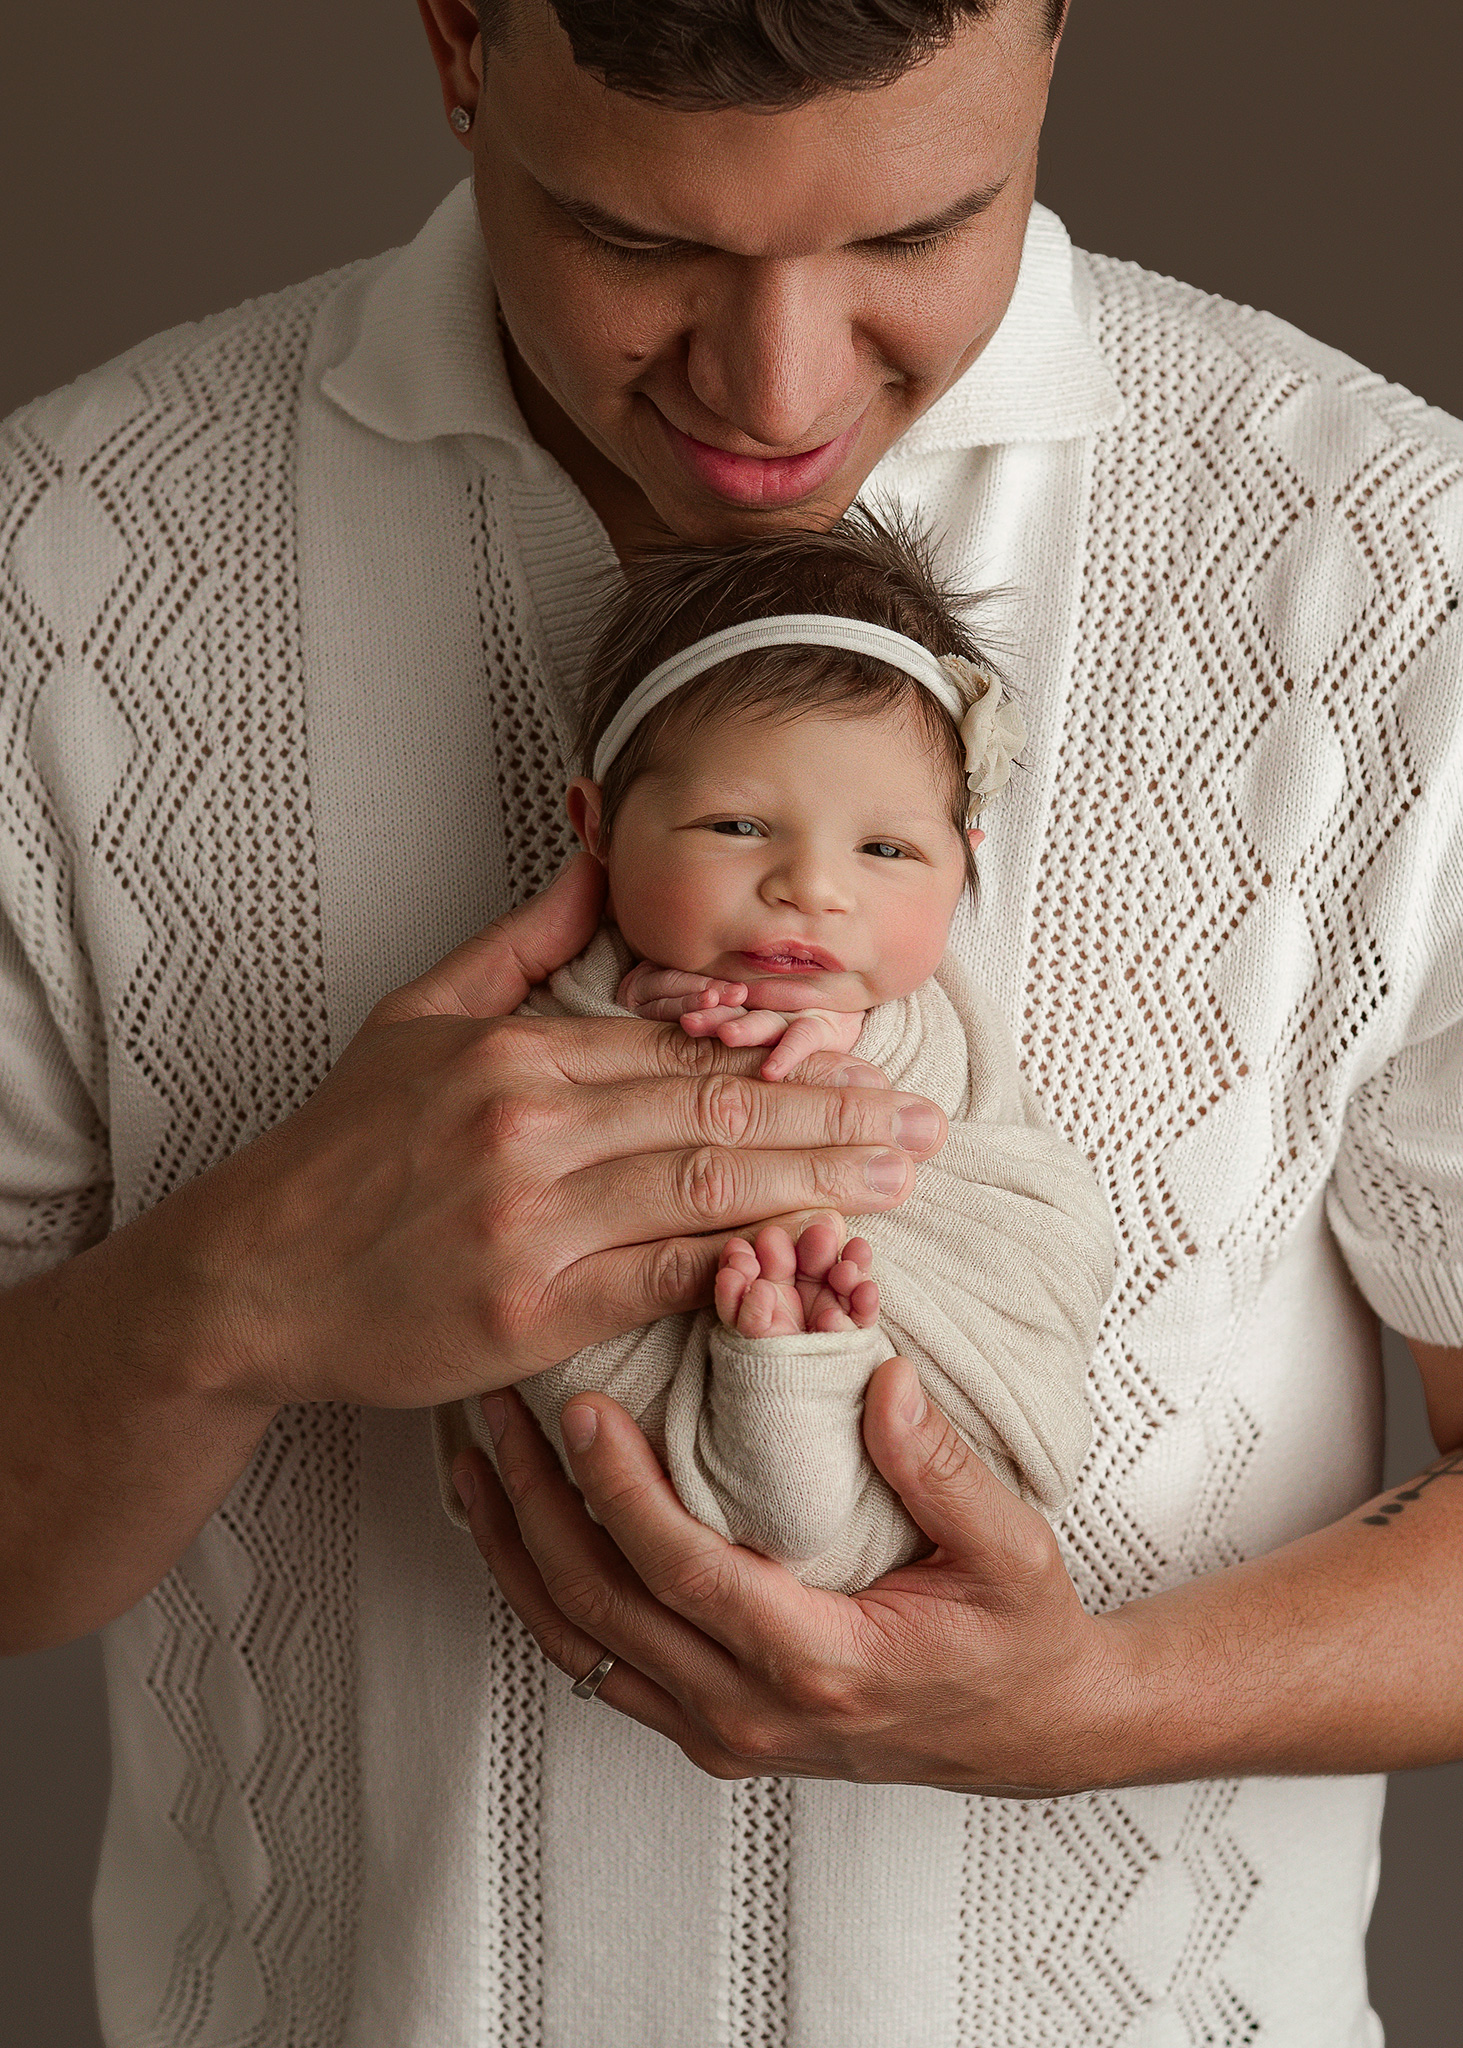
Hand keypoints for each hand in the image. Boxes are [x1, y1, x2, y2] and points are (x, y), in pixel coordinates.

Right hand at [192, 856, 945, 1407]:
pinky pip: (662, 1280)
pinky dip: (742, 1268)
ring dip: (818, 1185)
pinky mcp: (528, 1311)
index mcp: (517, 1053)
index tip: (866, 1060)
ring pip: (708, 1189)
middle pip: (719, 1112)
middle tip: (922, 1126)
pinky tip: (810, 1260)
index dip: (789, 1056)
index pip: (685, 1047)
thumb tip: (595, 849)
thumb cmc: (339, 1150)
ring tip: (897, 1183)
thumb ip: (522, 939)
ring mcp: (533, 1223)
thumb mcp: (417, 1013)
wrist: (250, 1277)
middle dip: (836, 1118)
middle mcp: (531, 1128)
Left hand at [452, 1356, 1130, 1795]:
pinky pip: (600, 1663)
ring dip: (520, 1551)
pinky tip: (522, 1528)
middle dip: (539, 1506)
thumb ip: (944, 1468)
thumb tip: (879, 1379)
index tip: (581, 1410)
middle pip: (603, 1609)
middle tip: (500, 1415)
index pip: (686, 1574)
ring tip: (478, 1463)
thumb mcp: (1011, 1549)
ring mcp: (721, 1730)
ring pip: (580, 1646)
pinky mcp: (707, 1726)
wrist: (1025, 1730)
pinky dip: (546, 1594)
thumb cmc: (1016, 1634)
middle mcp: (752, 1713)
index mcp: (821, 1663)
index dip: (622, 1491)